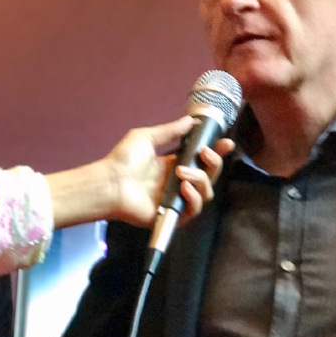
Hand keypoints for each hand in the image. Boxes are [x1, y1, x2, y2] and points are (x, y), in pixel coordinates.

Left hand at [105, 116, 233, 227]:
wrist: (109, 183)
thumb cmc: (122, 161)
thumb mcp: (146, 138)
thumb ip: (170, 131)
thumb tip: (191, 120)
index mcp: (172, 166)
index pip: (201, 160)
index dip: (216, 152)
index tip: (226, 142)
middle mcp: (177, 183)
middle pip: (209, 176)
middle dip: (213, 163)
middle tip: (204, 153)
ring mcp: (176, 200)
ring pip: (205, 193)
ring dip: (200, 179)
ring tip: (181, 173)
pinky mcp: (172, 216)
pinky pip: (193, 210)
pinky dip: (193, 198)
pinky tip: (183, 188)